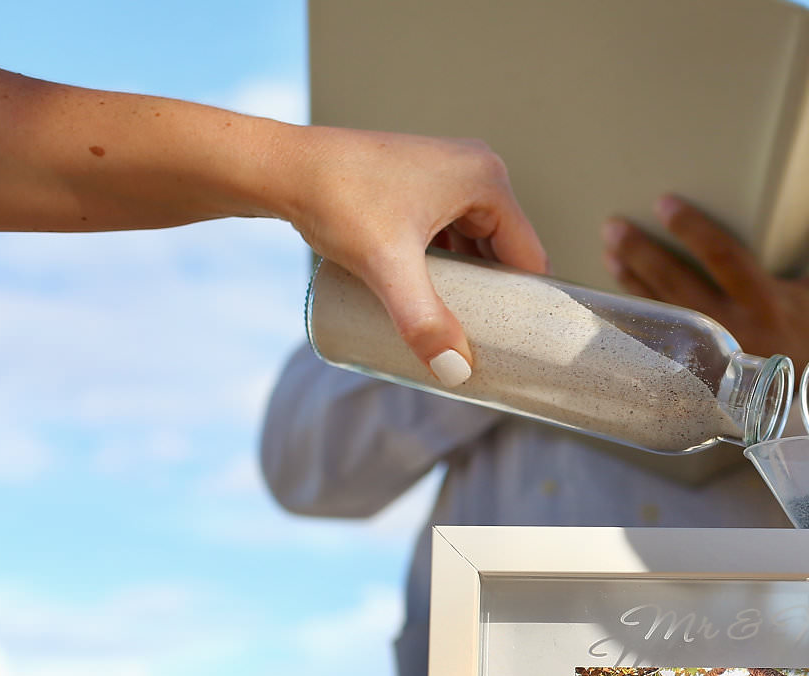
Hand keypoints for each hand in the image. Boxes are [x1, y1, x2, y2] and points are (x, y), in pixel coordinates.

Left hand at [281, 126, 547, 384]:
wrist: (279, 168)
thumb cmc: (336, 201)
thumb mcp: (387, 266)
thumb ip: (424, 321)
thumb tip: (457, 375)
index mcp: (487, 179)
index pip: (529, 257)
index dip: (525, 305)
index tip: (516, 348)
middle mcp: (474, 169)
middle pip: (504, 253)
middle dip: (494, 299)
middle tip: (482, 347)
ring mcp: (446, 173)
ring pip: (474, 246)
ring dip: (468, 285)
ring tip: (457, 329)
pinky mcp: (419, 182)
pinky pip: (449, 234)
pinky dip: (446, 266)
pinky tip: (433, 297)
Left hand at [602, 196, 808, 364]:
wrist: (801, 402)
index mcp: (766, 303)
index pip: (724, 259)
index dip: (693, 231)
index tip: (664, 204)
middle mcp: (734, 328)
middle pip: (680, 286)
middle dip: (644, 255)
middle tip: (615, 227)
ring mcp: (710, 351)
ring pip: (664, 309)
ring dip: (632, 279)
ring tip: (609, 249)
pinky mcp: (694, 366)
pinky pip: (659, 335)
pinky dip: (635, 310)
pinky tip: (615, 288)